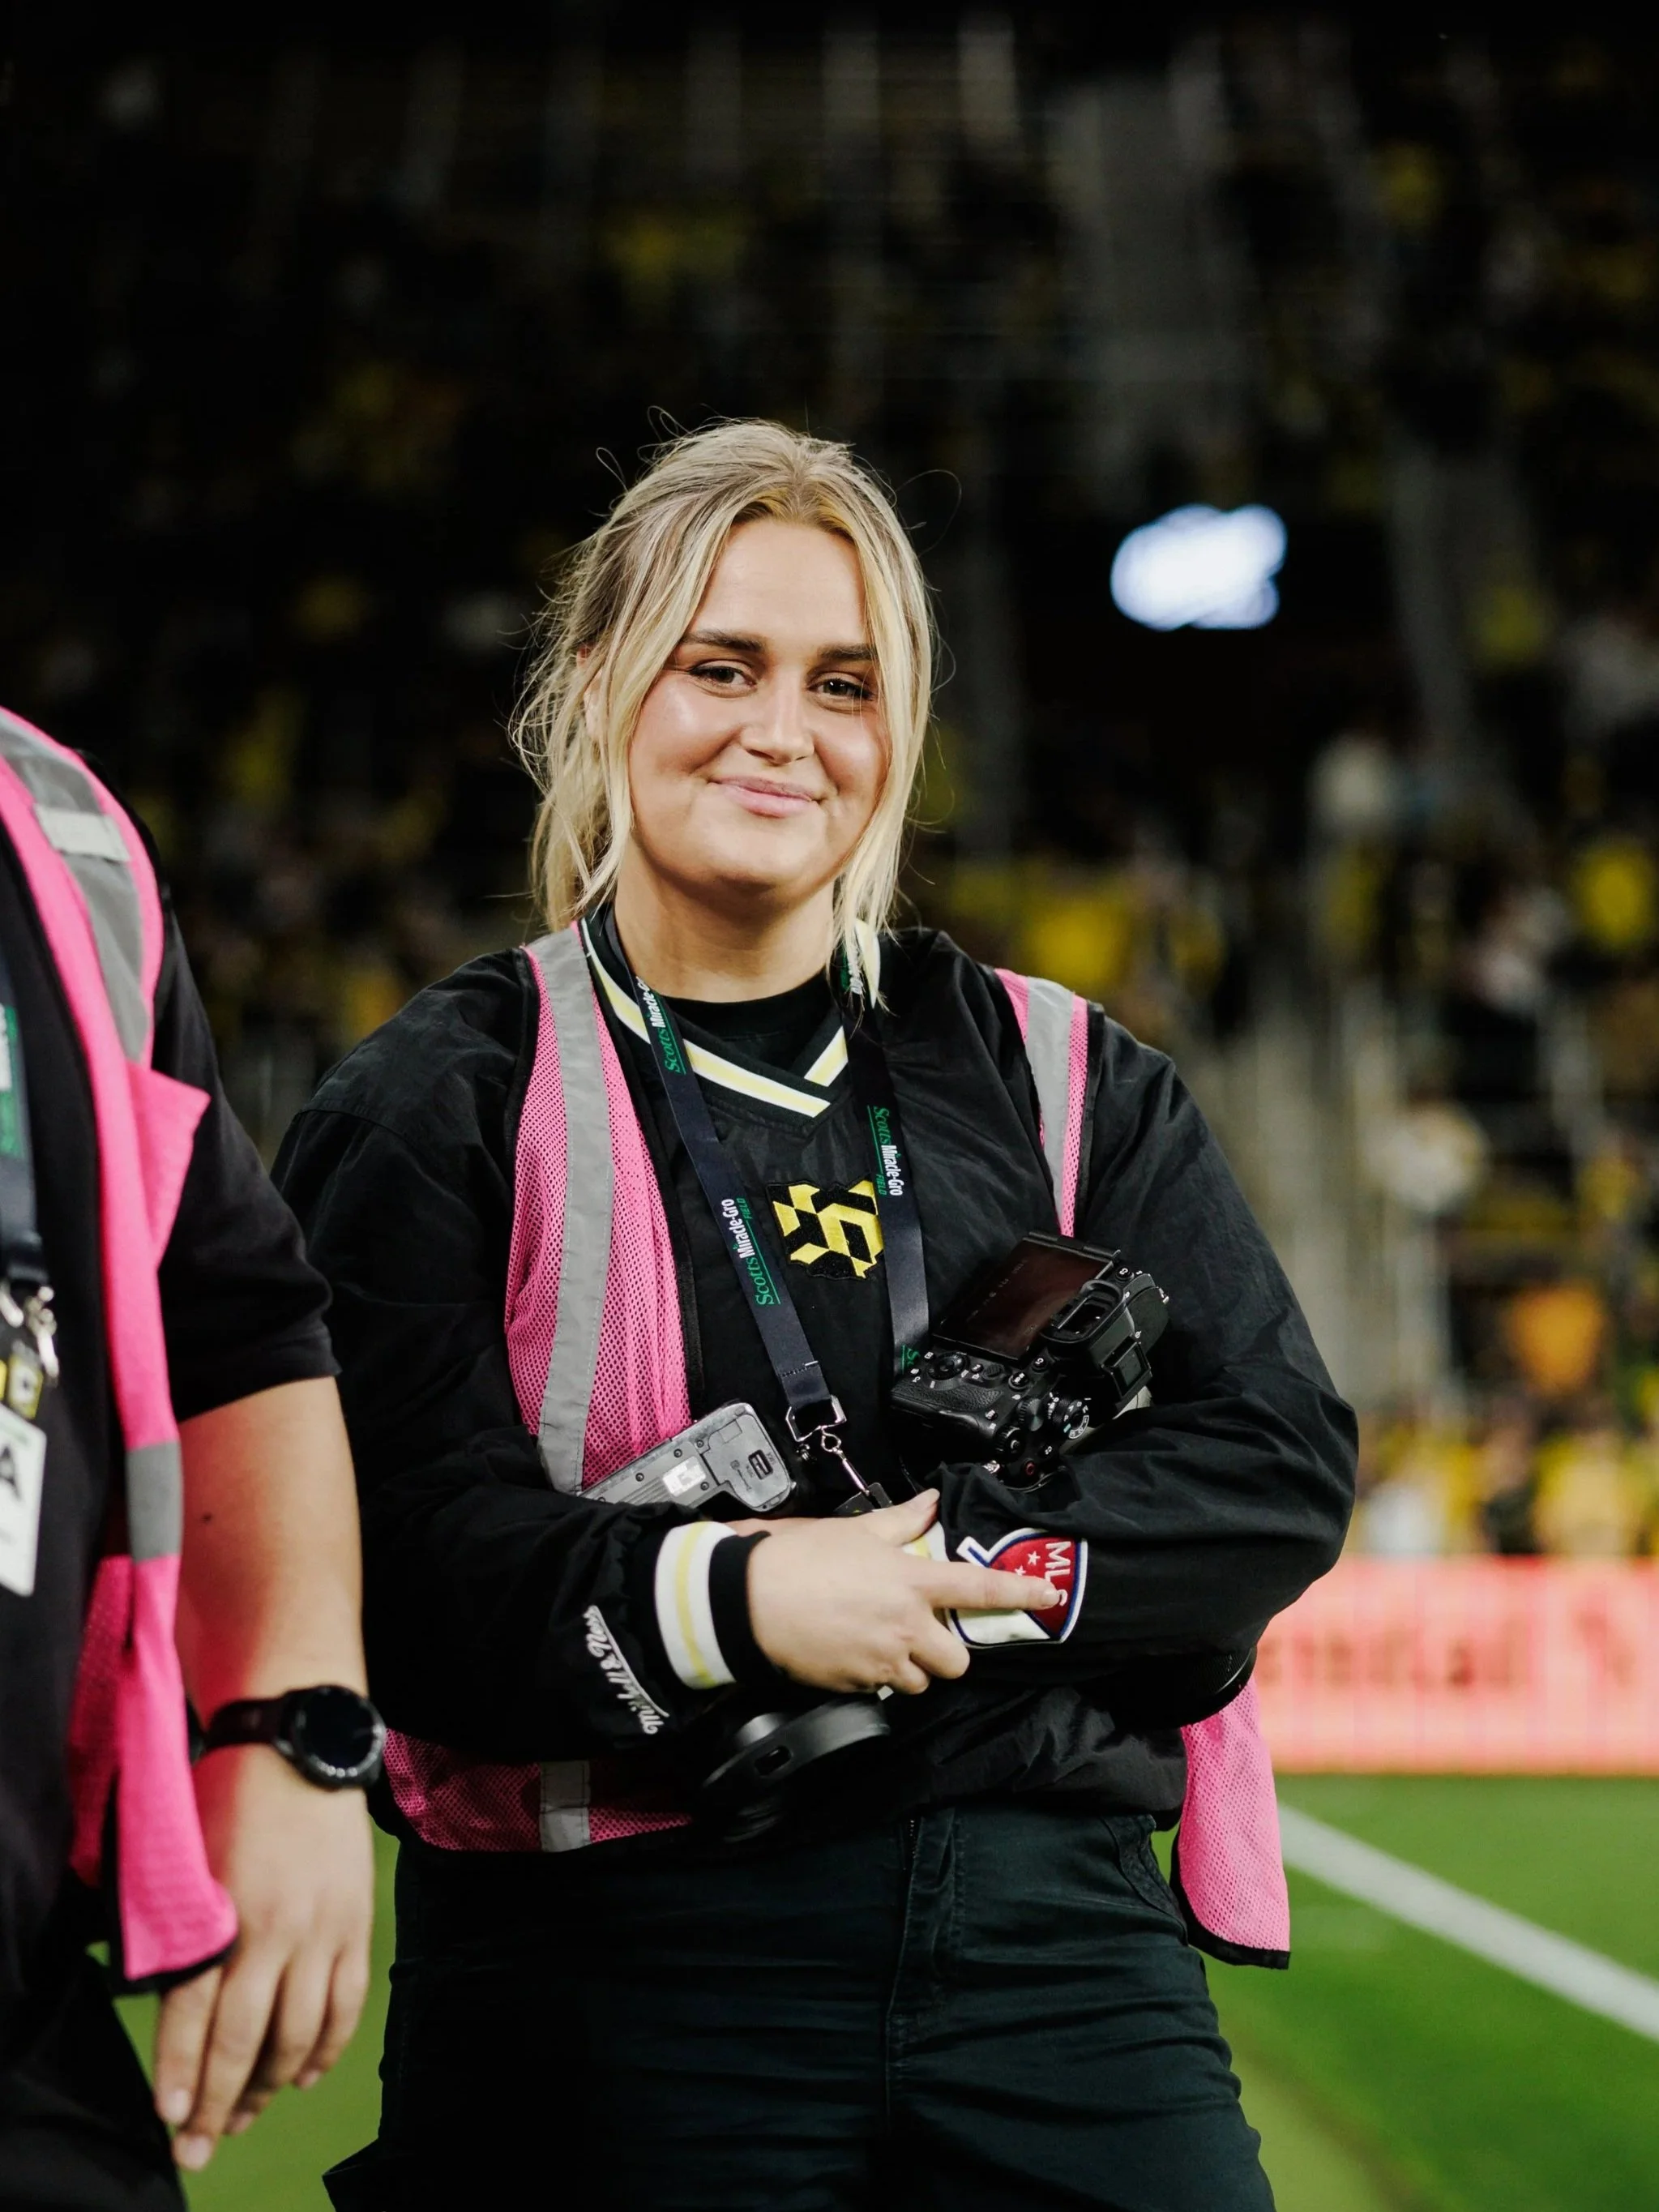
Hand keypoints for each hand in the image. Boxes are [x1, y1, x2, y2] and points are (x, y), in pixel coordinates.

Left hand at [153, 1746, 374, 2171]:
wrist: (302, 1745)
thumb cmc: (230, 1796)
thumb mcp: (191, 1860)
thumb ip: (185, 1930)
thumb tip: (175, 2002)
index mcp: (226, 1913)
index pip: (196, 2013)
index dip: (182, 2072)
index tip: (172, 2118)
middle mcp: (276, 1929)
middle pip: (245, 2038)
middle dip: (220, 2102)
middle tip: (200, 2146)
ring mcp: (323, 1930)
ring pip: (299, 2032)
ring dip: (271, 2085)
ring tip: (246, 2115)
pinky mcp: (356, 1924)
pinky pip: (345, 2005)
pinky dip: (326, 2049)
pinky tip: (304, 2075)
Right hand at [744, 1488, 1056, 1694]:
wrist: (748, 1601)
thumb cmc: (802, 1557)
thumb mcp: (856, 1529)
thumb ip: (901, 1521)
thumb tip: (930, 1502)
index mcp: (912, 1584)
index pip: (980, 1589)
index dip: (1019, 1592)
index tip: (1047, 1596)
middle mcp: (906, 1629)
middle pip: (956, 1662)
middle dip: (945, 1652)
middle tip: (922, 1632)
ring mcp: (882, 1663)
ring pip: (920, 1682)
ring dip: (910, 1667)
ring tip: (882, 1642)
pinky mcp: (856, 1687)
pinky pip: (881, 1689)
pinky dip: (875, 1675)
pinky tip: (851, 1650)